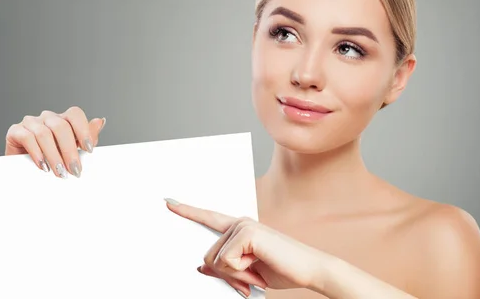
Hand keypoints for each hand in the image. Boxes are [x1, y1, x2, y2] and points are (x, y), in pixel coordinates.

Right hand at [5, 106, 105, 177]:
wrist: (24, 172)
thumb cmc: (52, 159)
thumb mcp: (73, 150)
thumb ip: (87, 136)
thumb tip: (100, 121)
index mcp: (62, 118)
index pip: (74, 114)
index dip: (83, 130)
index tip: (89, 150)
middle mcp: (47, 117)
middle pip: (60, 126)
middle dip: (70, 150)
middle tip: (74, 170)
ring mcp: (30, 122)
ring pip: (44, 133)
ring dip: (54, 156)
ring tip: (60, 172)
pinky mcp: (15, 131)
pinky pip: (27, 138)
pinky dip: (37, 153)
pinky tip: (43, 166)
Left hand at [165, 198, 328, 296]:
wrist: (310, 270)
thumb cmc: (281, 270)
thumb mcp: (246, 273)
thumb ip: (224, 268)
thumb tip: (201, 268)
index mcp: (239, 229)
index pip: (209, 218)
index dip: (187, 211)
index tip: (168, 201)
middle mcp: (239, 223)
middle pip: (208, 256)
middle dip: (227, 275)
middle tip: (251, 277)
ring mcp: (244, 226)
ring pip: (217, 261)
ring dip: (236, 276)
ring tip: (258, 272)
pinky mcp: (247, 232)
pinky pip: (227, 262)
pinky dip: (241, 273)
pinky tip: (259, 268)